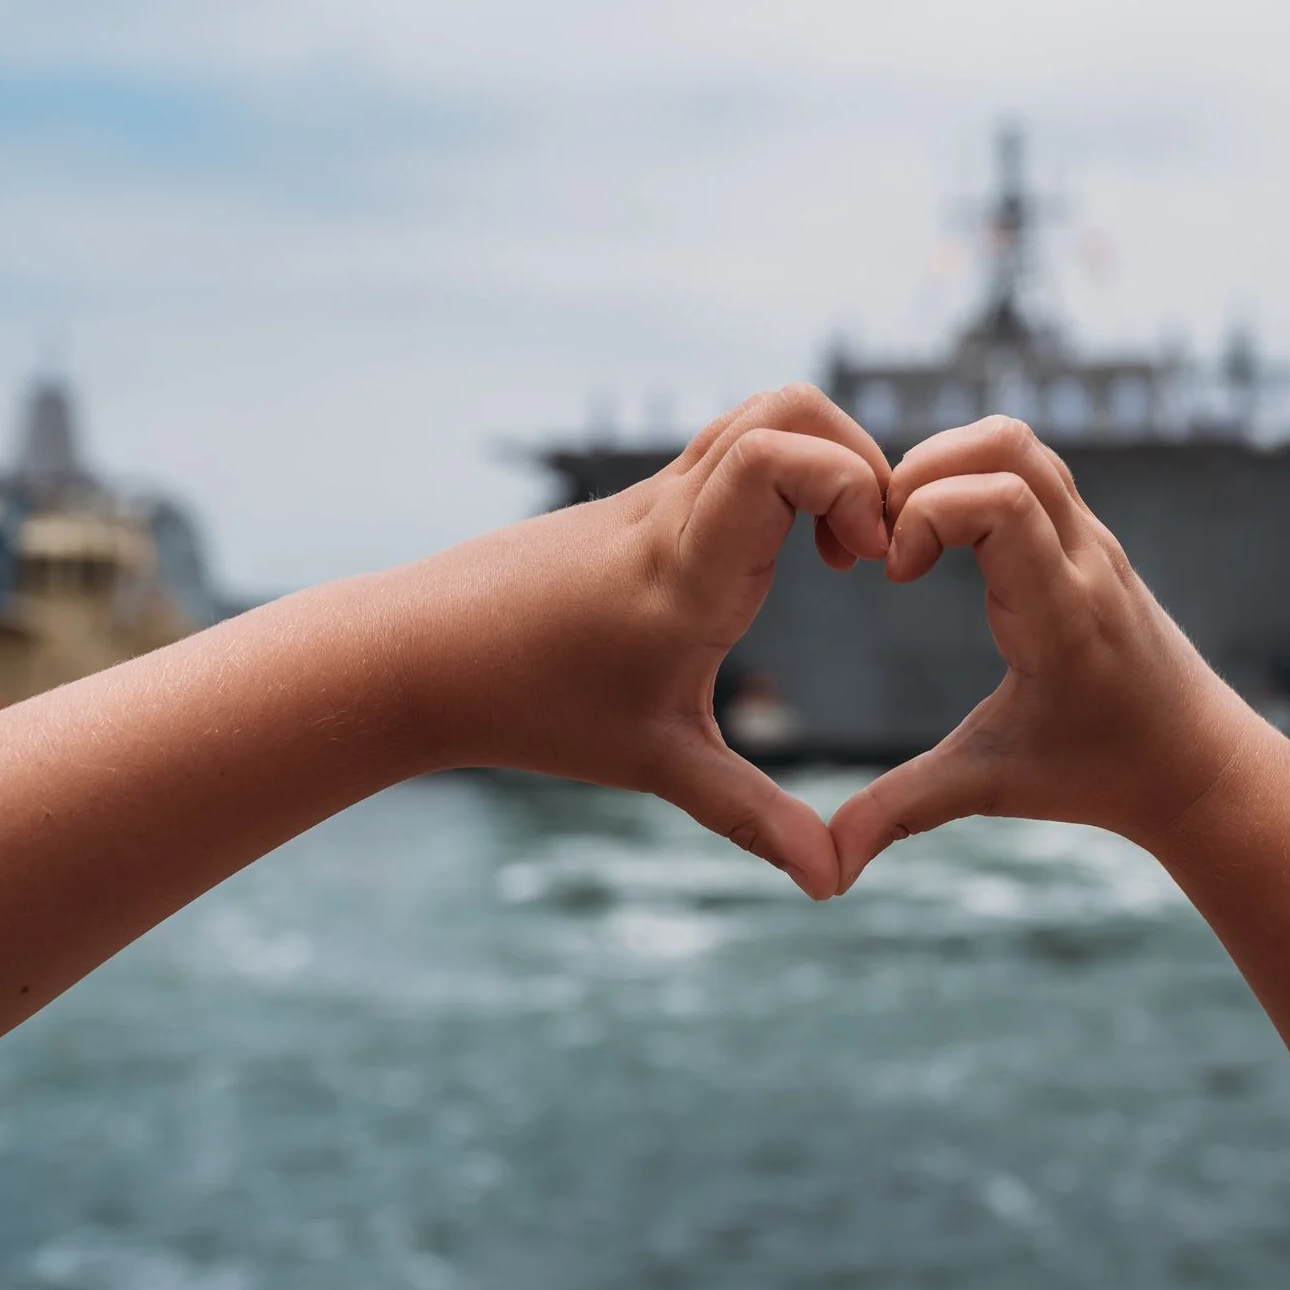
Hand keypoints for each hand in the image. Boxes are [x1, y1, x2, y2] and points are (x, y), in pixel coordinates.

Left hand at [389, 385, 889, 898]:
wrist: (418, 655)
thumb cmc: (532, 705)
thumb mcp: (656, 765)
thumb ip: (752, 818)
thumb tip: (831, 882)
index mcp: (688, 561)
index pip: (779, 453)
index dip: (850, 484)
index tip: (871, 563)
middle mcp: (676, 507)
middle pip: (788, 407)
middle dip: (859, 461)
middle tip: (869, 551)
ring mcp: (654, 494)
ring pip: (758, 417)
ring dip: (820, 464)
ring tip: (835, 554)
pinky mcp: (639, 502)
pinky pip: (728, 451)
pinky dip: (782, 479)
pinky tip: (774, 564)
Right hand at [829, 416, 1250, 891]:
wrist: (1198, 765)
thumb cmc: (1099, 775)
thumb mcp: (993, 786)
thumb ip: (905, 810)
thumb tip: (824, 870)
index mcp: (1060, 612)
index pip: (1000, 500)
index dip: (925, 514)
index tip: (895, 576)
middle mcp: (1084, 559)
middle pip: (1007, 443)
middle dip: (923, 470)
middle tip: (889, 538)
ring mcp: (1093, 539)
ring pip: (1021, 442)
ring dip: (948, 465)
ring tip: (910, 536)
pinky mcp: (1091, 536)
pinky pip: (1032, 466)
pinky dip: (973, 477)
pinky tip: (943, 541)